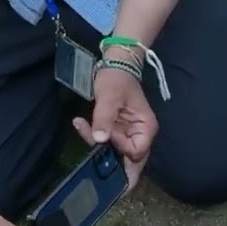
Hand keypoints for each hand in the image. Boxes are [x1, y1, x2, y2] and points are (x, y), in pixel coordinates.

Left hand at [73, 64, 155, 191]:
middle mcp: (141, 135)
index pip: (137, 152)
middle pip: (128, 159)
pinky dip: (93, 137)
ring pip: (115, 153)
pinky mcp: (117, 133)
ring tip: (82, 125)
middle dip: (108, 156)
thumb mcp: (109, 96)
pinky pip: (106, 143)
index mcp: (146, 128)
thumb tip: (100, 139)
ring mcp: (128, 135)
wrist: (114, 66)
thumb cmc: (117, 79)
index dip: (120, 148)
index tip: (106, 136)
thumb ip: (104, 118)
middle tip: (90, 144)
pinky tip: (81, 123)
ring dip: (96, 144)